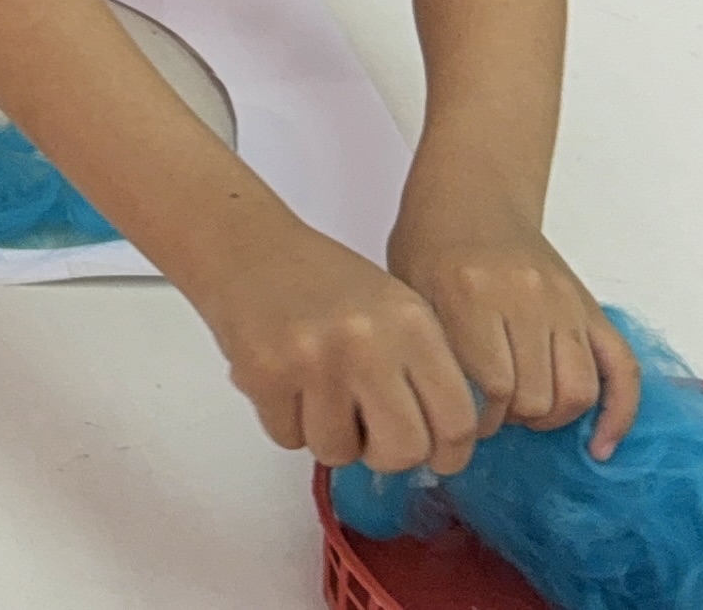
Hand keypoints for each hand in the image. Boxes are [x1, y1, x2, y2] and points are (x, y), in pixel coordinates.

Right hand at [199, 223, 483, 475]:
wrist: (246, 245)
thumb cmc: (322, 281)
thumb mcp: (394, 307)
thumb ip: (424, 368)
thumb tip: (442, 444)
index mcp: (411, 323)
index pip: (456, 419)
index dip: (449, 453)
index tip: (437, 457)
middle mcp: (368, 342)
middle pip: (403, 450)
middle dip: (386, 455)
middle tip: (370, 436)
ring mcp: (315, 360)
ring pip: (339, 453)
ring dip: (329, 437)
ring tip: (318, 395)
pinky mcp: (265, 375)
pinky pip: (289, 439)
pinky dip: (287, 423)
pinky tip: (285, 383)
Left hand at [389, 189, 641, 457]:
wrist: (473, 194)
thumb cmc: (431, 244)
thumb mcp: (410, 293)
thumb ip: (434, 352)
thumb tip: (454, 420)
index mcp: (471, 294)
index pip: (492, 389)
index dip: (477, 419)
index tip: (461, 415)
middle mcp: (526, 298)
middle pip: (535, 396)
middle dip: (510, 419)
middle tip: (489, 409)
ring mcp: (564, 302)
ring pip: (577, 391)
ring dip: (551, 416)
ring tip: (526, 410)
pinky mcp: (591, 308)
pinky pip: (623, 370)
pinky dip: (617, 415)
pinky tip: (599, 446)